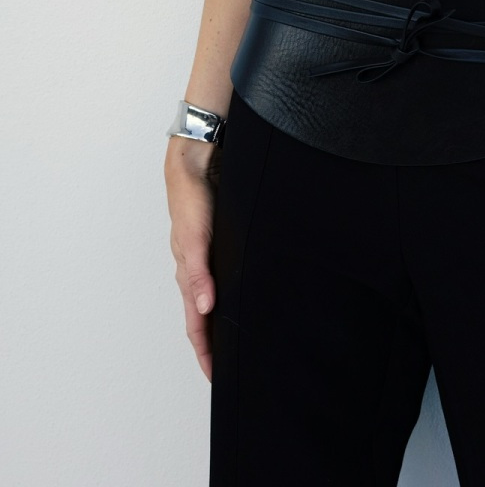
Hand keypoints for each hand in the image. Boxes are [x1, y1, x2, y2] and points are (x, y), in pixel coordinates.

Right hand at [164, 138, 220, 382]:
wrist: (196, 163)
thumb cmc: (191, 198)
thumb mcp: (195, 238)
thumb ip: (198, 272)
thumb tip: (203, 308)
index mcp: (187, 273)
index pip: (196, 324)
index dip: (205, 351)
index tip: (216, 377)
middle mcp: (196, 269)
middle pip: (204, 316)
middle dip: (214, 344)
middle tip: (230, 368)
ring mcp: (207, 256)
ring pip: (213, 297)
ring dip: (223, 320)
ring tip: (238, 340)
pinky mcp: (219, 242)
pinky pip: (222, 276)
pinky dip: (229, 293)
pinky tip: (244, 295)